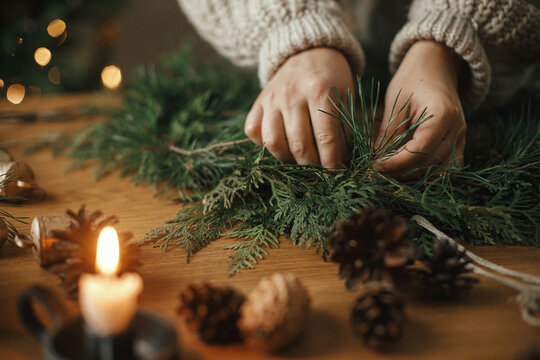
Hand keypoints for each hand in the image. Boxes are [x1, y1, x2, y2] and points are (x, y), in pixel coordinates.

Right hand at [245, 48, 353, 168]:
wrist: (308, 52)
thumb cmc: (332, 80)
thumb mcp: (345, 98)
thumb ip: (343, 128)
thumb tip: (340, 163)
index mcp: (320, 91)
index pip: (326, 138)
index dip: (332, 162)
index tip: (338, 174)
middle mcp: (292, 94)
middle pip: (299, 145)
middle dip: (312, 166)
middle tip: (320, 170)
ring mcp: (271, 98)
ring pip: (273, 143)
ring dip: (288, 159)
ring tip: (300, 159)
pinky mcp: (258, 102)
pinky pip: (253, 132)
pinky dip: (264, 144)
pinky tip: (280, 143)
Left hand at [375, 41, 465, 177]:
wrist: (436, 67)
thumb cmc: (413, 80)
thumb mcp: (396, 102)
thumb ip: (388, 132)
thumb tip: (375, 160)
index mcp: (442, 113)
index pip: (420, 148)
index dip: (397, 162)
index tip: (375, 166)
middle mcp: (457, 128)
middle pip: (429, 162)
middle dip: (401, 171)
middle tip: (375, 172)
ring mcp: (461, 138)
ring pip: (439, 171)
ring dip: (413, 175)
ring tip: (388, 173)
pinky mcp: (458, 144)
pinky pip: (446, 168)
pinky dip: (427, 173)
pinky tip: (405, 171)